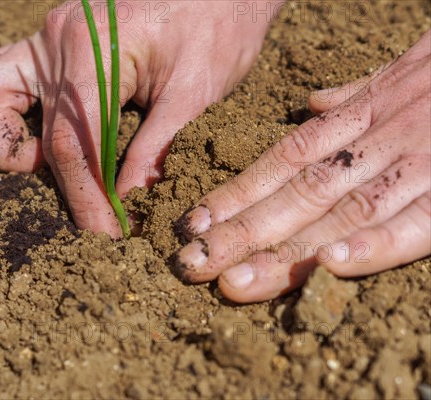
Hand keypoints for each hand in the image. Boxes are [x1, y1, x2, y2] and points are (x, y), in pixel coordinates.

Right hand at [0, 1, 274, 236]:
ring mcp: (49, 38)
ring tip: (43, 176)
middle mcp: (57, 40)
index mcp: (93, 51)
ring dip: (1, 142)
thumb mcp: (196, 89)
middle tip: (94, 222)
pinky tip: (31, 141)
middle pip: (38, 131)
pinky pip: (2, 76)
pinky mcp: (53, 43)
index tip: (107, 232)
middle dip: (65, 187)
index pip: (75, 143)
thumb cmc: (217, 23)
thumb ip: (156, 145)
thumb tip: (127, 197)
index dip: (87, 197)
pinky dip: (3, 114)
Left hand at [175, 30, 430, 302]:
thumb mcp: (393, 75)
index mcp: (357, 118)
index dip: (234, 194)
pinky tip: (330, 267)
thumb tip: (311, 108)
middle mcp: (375, 143)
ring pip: (340, 213)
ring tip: (232, 283)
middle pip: (297, 195)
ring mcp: (417, 165)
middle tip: (191, 265)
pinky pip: (417, 222)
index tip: (191, 224)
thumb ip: (351, 97)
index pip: (281, 161)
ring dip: (284, 252)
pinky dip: (376, 244)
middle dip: (240, 234)